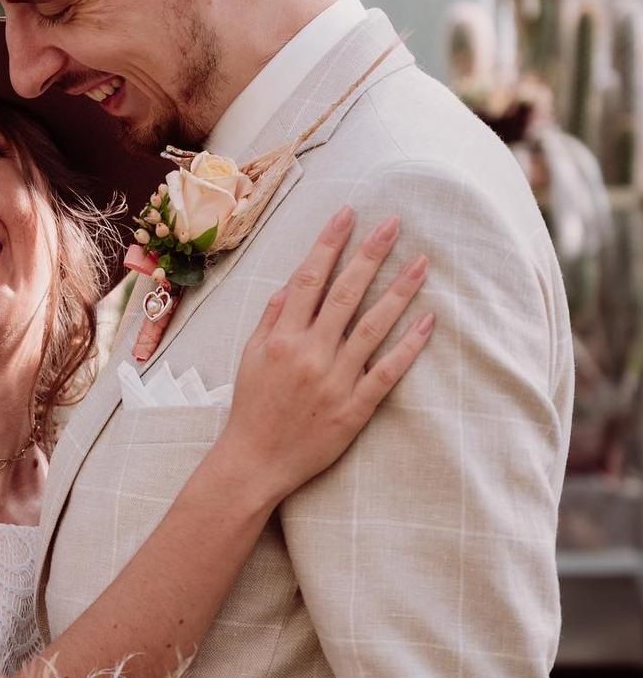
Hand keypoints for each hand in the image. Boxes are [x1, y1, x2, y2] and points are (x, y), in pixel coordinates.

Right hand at [222, 206, 432, 500]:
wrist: (254, 462)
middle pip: (345, 294)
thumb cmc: (250, 408)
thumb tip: (290, 285)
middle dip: (370, 254)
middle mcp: (309, 353)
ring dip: (399, 291)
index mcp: (281, 338)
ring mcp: (334, 380)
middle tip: (394, 224)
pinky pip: (387, 371)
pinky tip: (428, 321)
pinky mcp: (353, 408)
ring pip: (373, 326)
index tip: (348, 215)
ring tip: (421, 262)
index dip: (329, 244)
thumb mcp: (249, 359)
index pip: (309, 279)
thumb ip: (270, 320)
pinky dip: (408, 346)